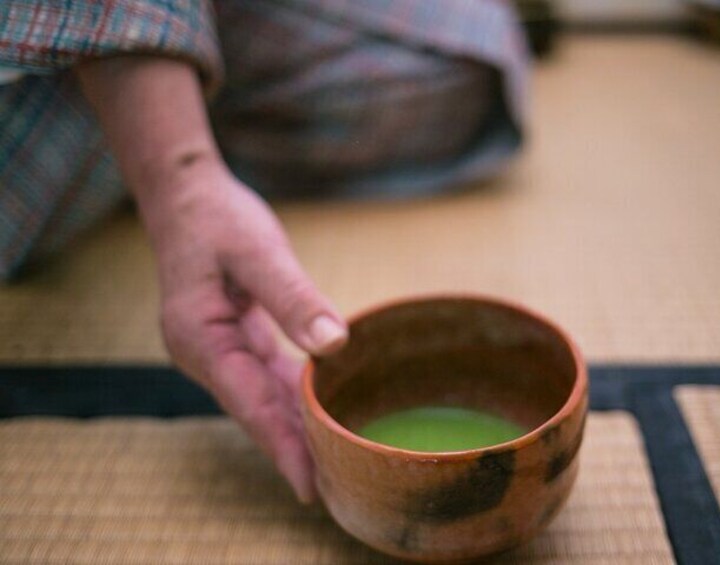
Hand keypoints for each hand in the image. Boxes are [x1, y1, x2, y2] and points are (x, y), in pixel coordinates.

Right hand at [76, 57, 346, 502]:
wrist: (186, 195)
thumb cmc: (217, 219)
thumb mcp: (258, 251)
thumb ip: (294, 299)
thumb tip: (334, 346)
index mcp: (200, 338)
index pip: (248, 404)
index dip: (281, 445)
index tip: (309, 485)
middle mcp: (204, 353)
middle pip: (255, 410)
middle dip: (293, 448)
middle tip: (334, 487)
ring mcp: (216, 348)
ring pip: (261, 397)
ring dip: (295, 426)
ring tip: (333, 461)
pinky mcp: (232, 338)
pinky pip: (265, 375)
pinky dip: (293, 394)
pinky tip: (321, 409)